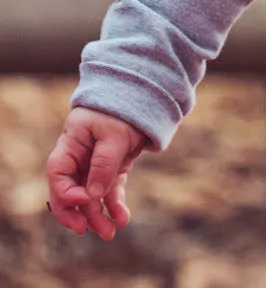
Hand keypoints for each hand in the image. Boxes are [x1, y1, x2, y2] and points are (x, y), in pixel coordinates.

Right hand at [45, 107, 147, 238]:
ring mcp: (94, 165)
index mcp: (71, 144)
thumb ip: (103, 164)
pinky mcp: (112, 169)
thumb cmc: (122, 110)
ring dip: (98, 216)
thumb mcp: (114, 135)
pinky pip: (110, 191)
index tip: (84, 200)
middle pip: (69, 191)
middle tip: (85, 230)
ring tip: (110, 233)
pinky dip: (115, 205)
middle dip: (77, 213)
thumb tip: (92, 197)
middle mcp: (78, 157)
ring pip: (90, 197)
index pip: (58, 174)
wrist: (142, 97)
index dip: (66, 192)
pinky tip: (123, 217)